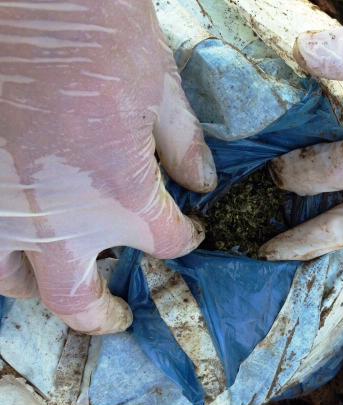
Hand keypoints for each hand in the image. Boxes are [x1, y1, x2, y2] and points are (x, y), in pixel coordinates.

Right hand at [0, 1, 216, 333]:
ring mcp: (0, 209)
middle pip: (79, 302)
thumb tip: (202, 181)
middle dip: (103, 316)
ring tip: (57, 277)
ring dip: (40, 286)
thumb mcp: (157, 86)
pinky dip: (0, 249)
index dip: (184, 239)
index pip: (166, 244)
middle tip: (116, 316)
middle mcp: (58, 221)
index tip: (188, 230)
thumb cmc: (97, 29)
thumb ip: (181, 144)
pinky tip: (16, 237)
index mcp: (121, 197)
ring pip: (11, 282)